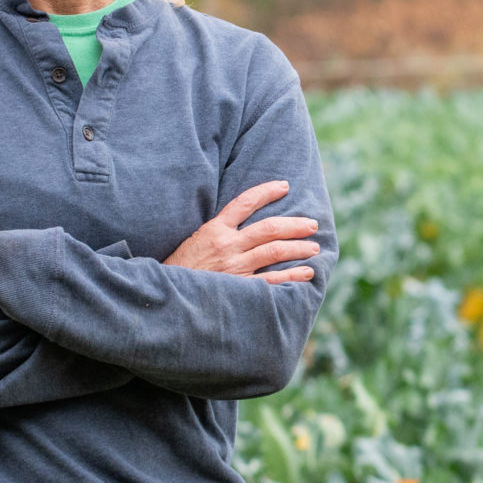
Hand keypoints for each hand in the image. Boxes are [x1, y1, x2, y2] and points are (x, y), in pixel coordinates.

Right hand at [164, 180, 319, 284]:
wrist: (168, 296)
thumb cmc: (179, 269)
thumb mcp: (194, 241)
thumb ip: (216, 232)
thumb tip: (242, 224)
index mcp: (214, 229)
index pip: (244, 202)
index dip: (267, 192)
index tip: (285, 186)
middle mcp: (227, 245)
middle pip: (269, 228)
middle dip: (295, 225)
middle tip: (312, 224)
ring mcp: (234, 267)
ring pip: (275, 251)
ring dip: (299, 248)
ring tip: (314, 247)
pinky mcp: (239, 288)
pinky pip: (272, 280)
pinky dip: (292, 275)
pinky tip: (307, 272)